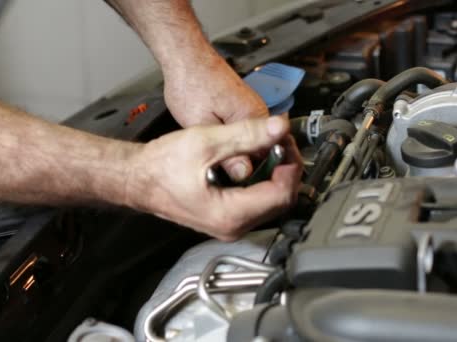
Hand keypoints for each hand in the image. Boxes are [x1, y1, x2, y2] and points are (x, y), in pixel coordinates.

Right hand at [125, 116, 302, 240]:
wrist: (137, 179)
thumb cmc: (160, 167)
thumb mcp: (206, 142)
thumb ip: (246, 135)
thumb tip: (279, 128)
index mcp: (230, 215)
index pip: (282, 193)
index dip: (291, 163)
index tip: (286, 141)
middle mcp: (234, 227)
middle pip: (281, 200)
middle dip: (287, 167)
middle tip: (281, 141)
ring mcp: (230, 225)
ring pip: (272, 202)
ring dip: (277, 173)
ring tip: (270, 146)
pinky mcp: (227, 218)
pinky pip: (258, 202)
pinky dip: (264, 180)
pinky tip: (258, 160)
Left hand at [163, 52, 268, 181]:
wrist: (186, 58)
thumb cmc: (191, 83)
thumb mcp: (201, 124)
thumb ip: (225, 153)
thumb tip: (243, 176)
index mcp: (256, 119)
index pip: (271, 157)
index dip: (258, 177)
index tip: (243, 192)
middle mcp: (260, 114)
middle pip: (266, 154)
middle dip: (250, 170)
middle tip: (229, 186)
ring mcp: (253, 111)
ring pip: (256, 146)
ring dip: (243, 159)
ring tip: (224, 174)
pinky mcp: (244, 110)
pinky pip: (248, 137)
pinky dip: (238, 148)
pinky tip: (222, 156)